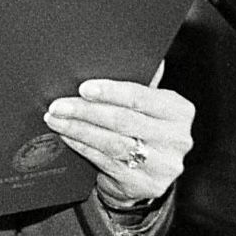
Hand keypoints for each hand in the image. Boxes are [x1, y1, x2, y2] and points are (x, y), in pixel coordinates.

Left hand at [46, 75, 192, 207]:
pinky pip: (106, 161)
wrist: (143, 176)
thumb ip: (138, 84)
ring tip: (55, 119)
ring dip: (78, 129)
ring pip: (112, 142)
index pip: (141, 97)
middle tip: (57, 105)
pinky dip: (82, 147)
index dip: (110, 91)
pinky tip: (66, 137)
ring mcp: (164, 164)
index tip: (83, 88)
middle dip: (85, 111)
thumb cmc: (139, 130)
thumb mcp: (145, 106)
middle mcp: (178, 138)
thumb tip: (125, 50)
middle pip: (123, 120)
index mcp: (179, 110)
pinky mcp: (146, 185)